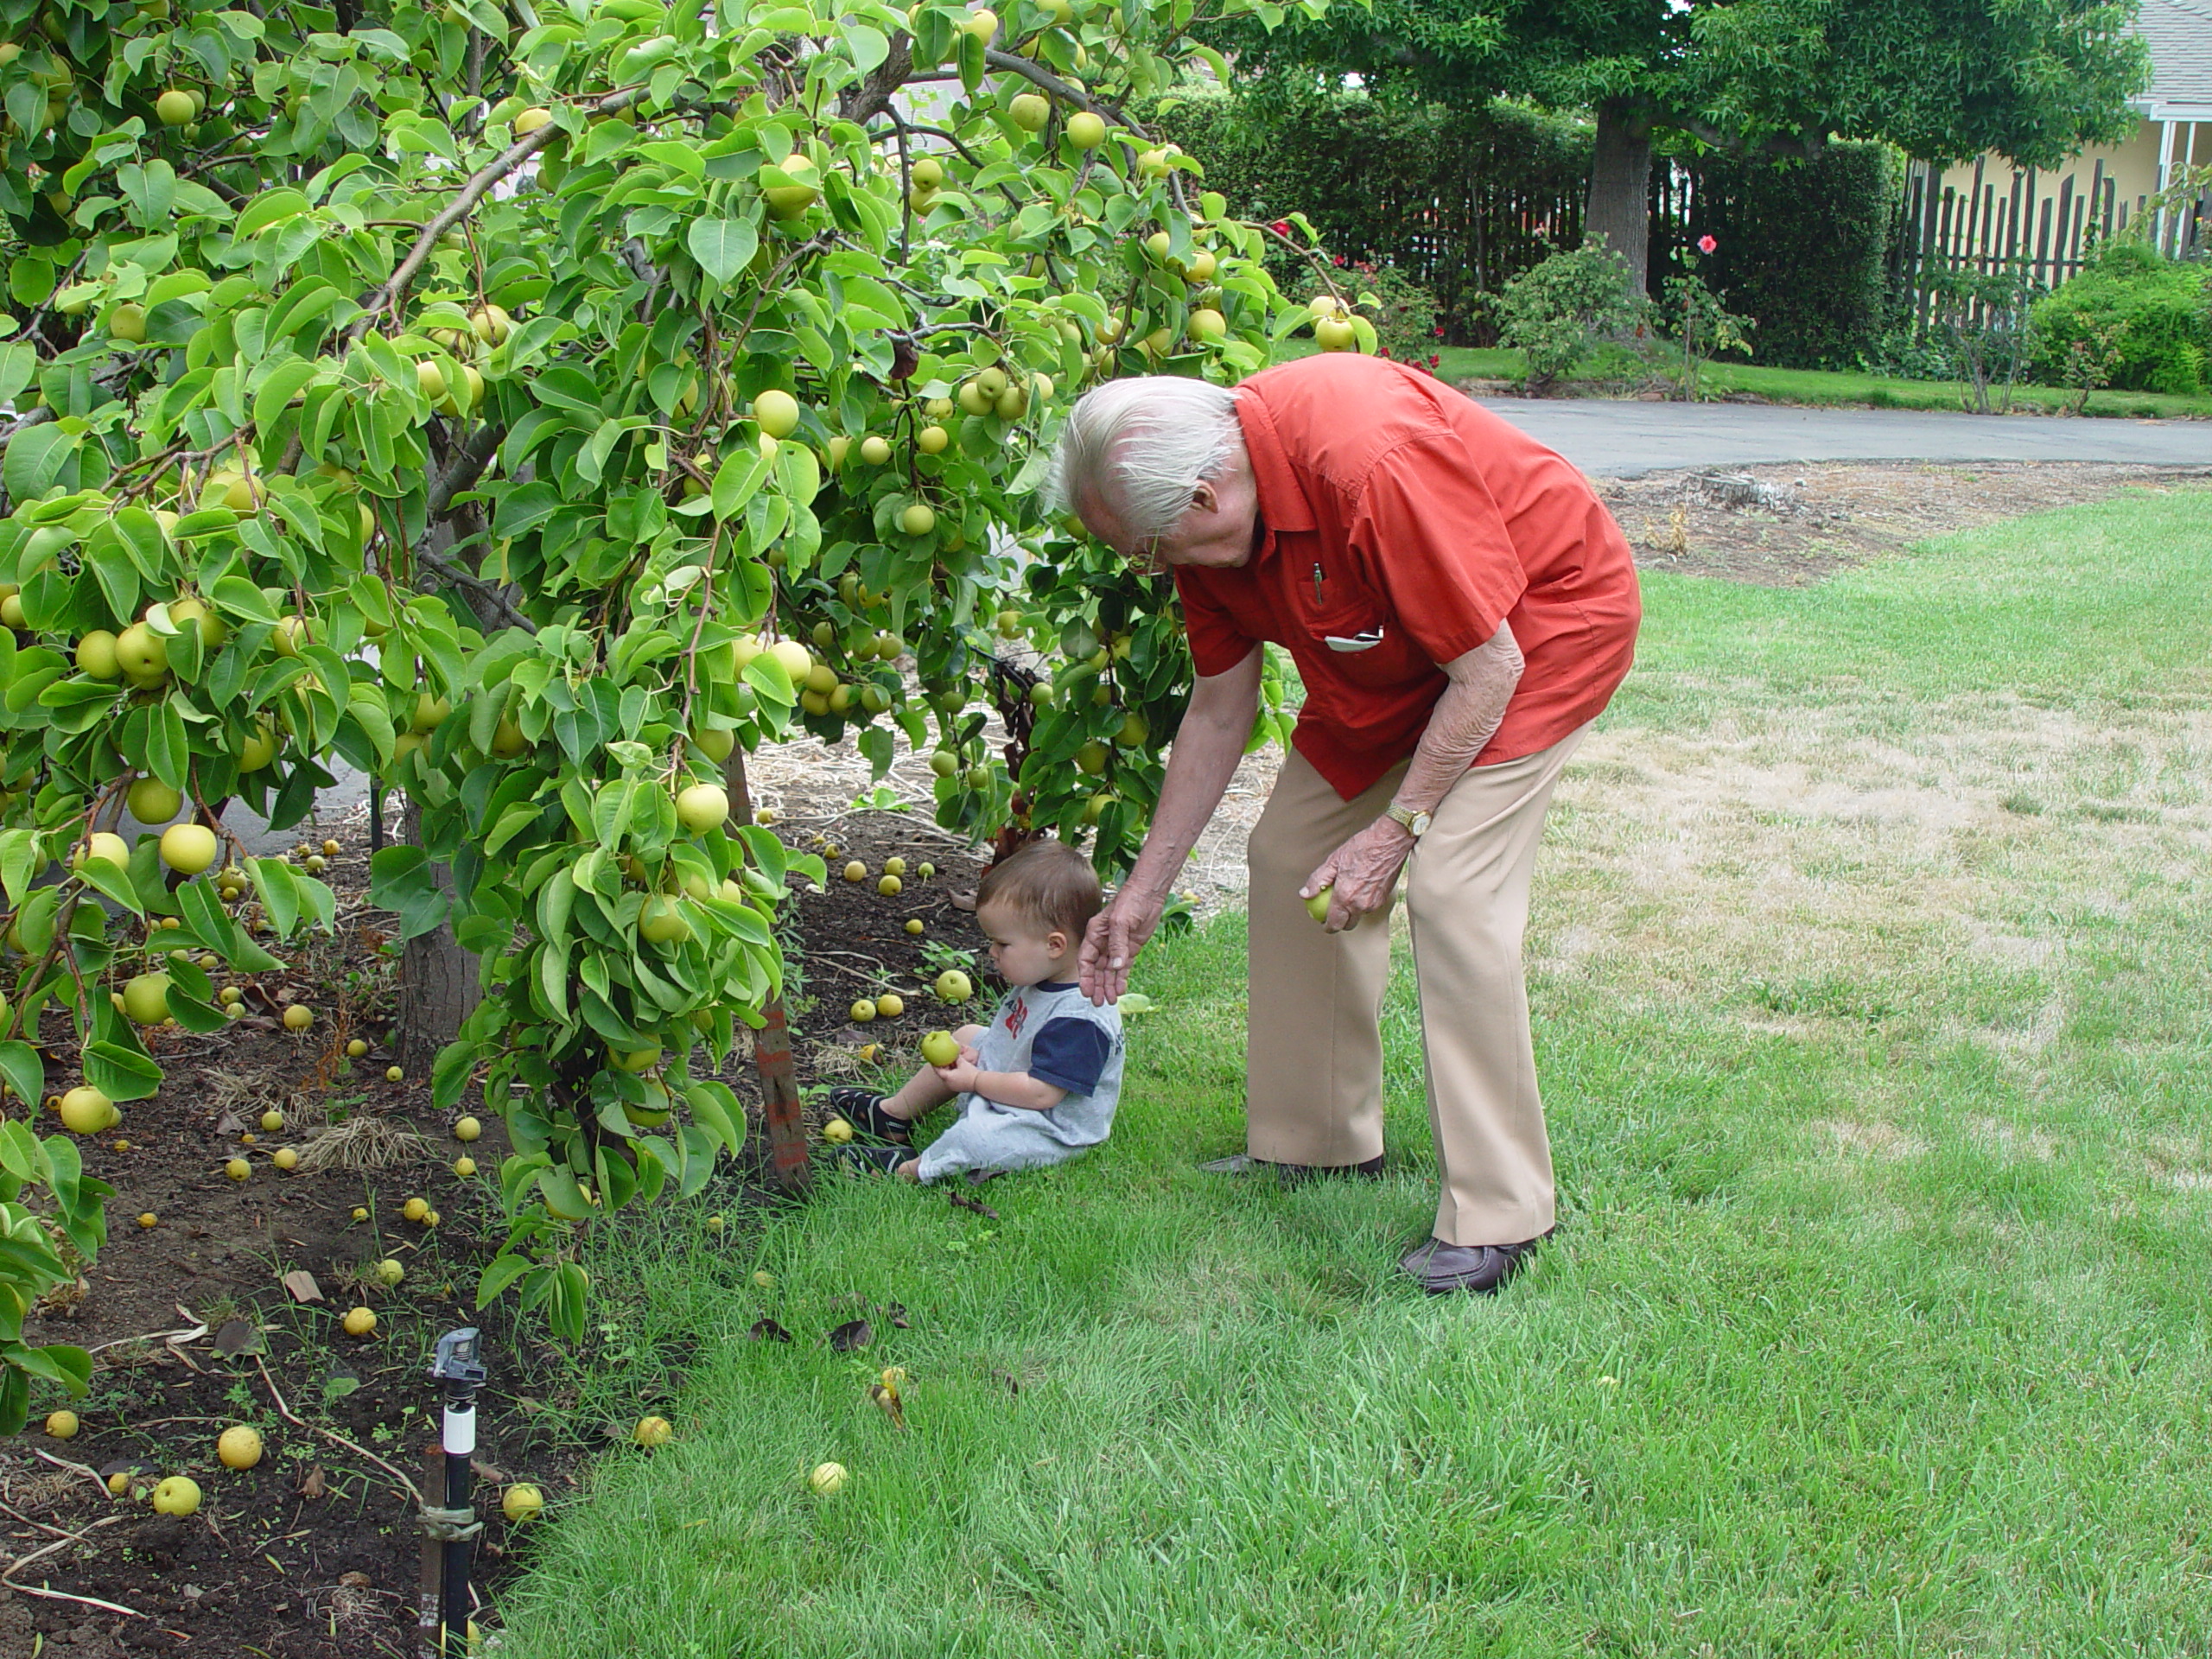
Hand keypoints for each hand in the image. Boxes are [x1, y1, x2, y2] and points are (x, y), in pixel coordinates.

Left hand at [932, 1043, 981, 1093]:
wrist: (979, 1083)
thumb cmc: (970, 1073)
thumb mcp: (962, 1062)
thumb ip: (956, 1057)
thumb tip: (953, 1052)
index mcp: (947, 1077)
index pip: (937, 1070)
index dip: (934, 1064)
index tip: (933, 1059)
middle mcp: (947, 1083)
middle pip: (942, 1073)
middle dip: (942, 1066)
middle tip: (941, 1060)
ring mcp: (952, 1086)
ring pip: (947, 1077)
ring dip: (947, 1070)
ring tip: (949, 1063)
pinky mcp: (957, 1088)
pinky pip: (951, 1080)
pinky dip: (951, 1074)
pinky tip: (955, 1070)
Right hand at [1079, 887, 1163, 1004]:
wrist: (1148, 895)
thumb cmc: (1130, 902)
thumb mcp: (1121, 922)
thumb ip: (1118, 945)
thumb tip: (1116, 966)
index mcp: (1095, 934)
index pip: (1086, 960)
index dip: (1085, 976)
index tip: (1086, 991)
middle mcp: (1103, 943)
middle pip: (1096, 969)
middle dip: (1097, 986)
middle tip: (1098, 1002)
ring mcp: (1117, 947)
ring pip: (1109, 971)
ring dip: (1109, 985)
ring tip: (1110, 1001)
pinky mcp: (1130, 949)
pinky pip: (1123, 968)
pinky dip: (1121, 979)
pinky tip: (1120, 989)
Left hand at [1303, 818, 1414, 932]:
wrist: (1390, 841)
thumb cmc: (1363, 847)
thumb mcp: (1334, 860)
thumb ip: (1317, 880)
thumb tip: (1305, 894)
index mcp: (1346, 897)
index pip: (1334, 923)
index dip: (1327, 927)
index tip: (1323, 923)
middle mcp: (1361, 904)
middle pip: (1348, 925)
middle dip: (1339, 922)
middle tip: (1332, 912)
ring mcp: (1375, 903)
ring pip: (1359, 916)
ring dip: (1352, 912)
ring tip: (1346, 895)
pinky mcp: (1385, 899)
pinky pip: (1369, 907)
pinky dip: (1362, 903)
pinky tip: (1359, 889)